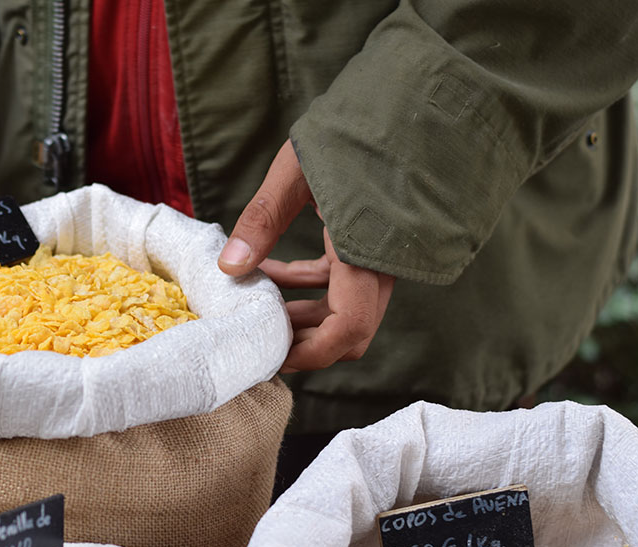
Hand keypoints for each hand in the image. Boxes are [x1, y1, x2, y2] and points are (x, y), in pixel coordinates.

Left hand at [217, 140, 394, 370]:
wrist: (408, 98)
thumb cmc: (353, 127)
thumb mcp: (298, 170)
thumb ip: (263, 220)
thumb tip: (229, 269)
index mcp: (367, 250)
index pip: (348, 329)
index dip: (310, 355)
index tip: (269, 357)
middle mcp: (382, 261)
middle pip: (349, 330)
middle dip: (303, 342)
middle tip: (255, 339)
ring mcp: (381, 254)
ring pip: (345, 309)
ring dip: (303, 317)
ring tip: (254, 307)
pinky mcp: (373, 242)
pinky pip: (343, 283)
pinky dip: (309, 288)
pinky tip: (270, 274)